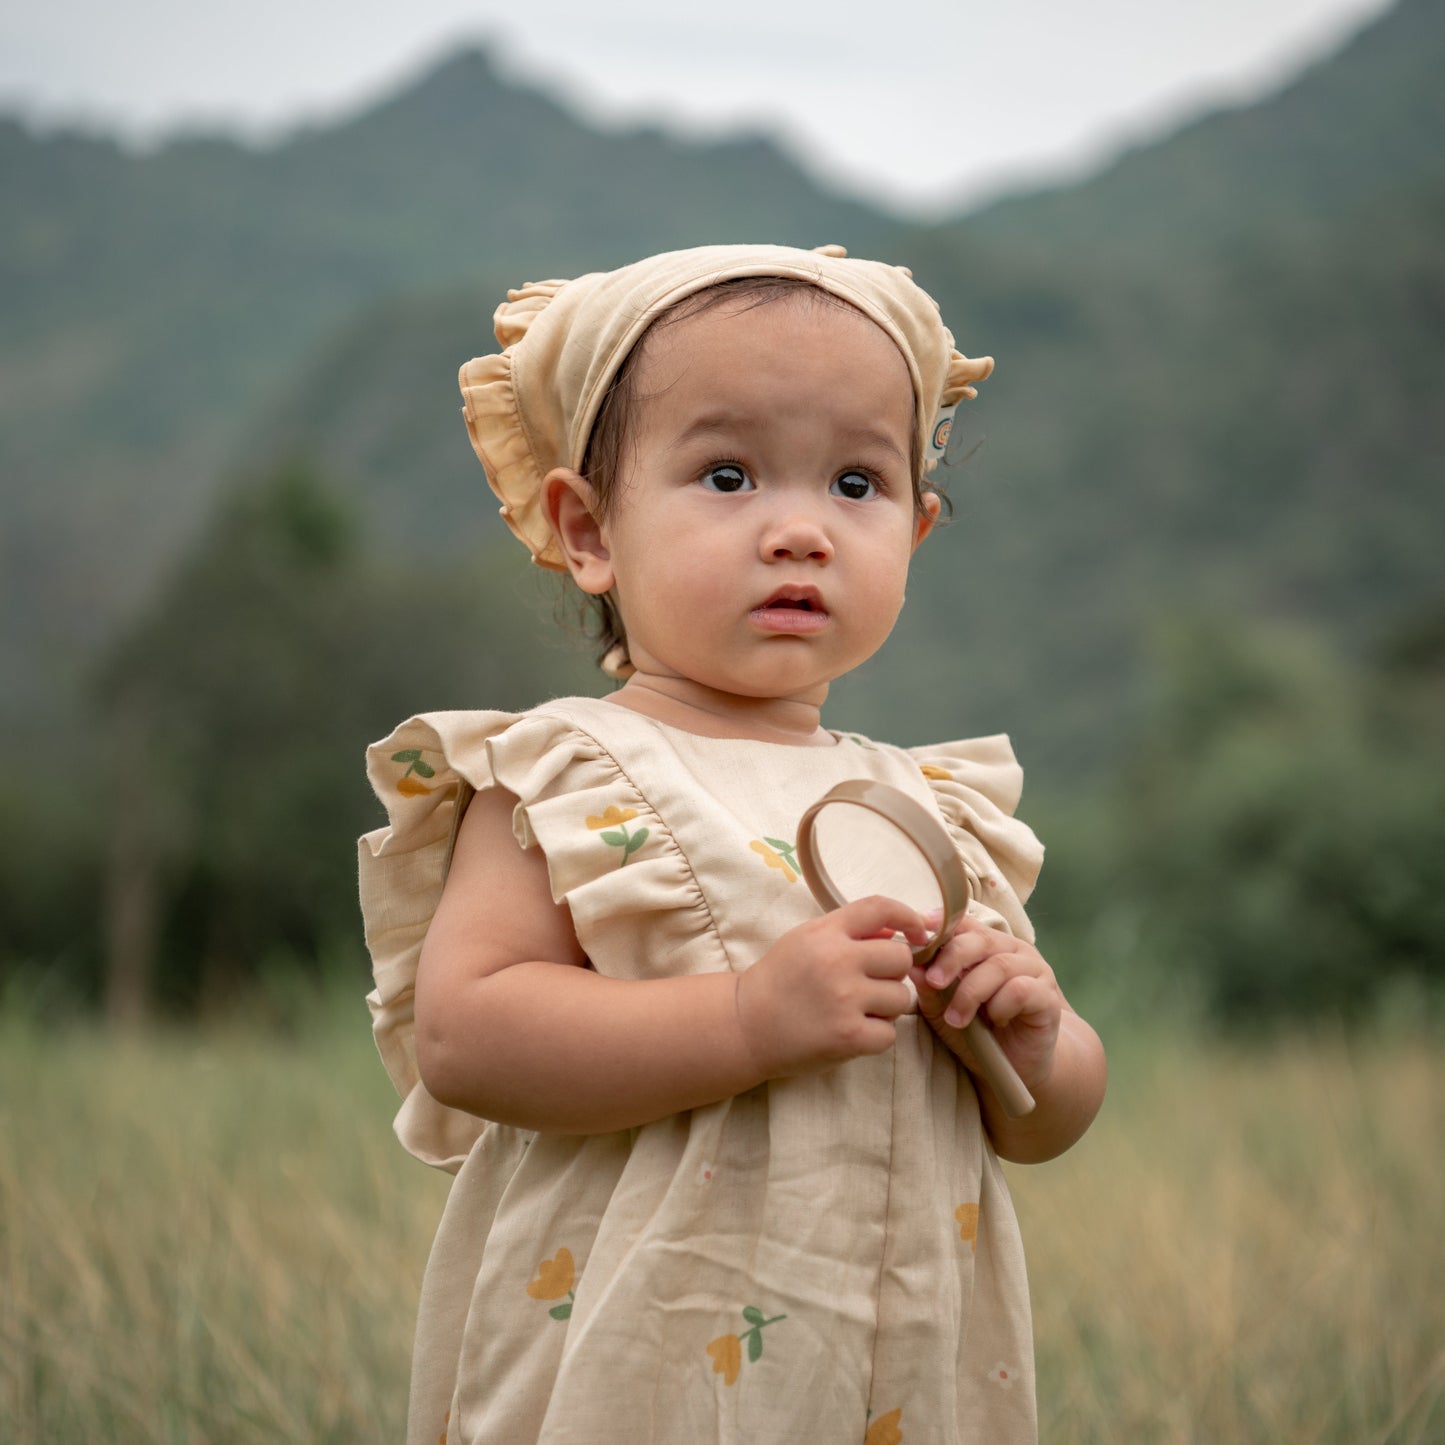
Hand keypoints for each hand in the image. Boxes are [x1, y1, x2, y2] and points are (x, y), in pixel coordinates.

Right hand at [736, 896, 930, 1078]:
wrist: (745, 1025)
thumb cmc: (779, 981)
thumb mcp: (806, 941)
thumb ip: (849, 932)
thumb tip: (898, 930)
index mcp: (825, 932)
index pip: (879, 908)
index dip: (908, 916)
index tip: (919, 932)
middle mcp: (836, 960)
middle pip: (901, 957)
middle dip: (892, 973)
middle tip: (869, 985)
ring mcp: (844, 999)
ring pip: (901, 998)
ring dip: (885, 1008)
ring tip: (855, 1011)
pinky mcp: (848, 1036)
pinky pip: (890, 1034)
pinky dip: (875, 1037)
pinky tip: (851, 1032)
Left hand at [910, 917, 1063, 1093]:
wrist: (1018, 1067)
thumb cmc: (979, 1033)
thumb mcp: (945, 1011)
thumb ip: (931, 990)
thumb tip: (913, 967)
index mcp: (987, 946)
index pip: (965, 924)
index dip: (942, 925)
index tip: (920, 934)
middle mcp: (1013, 951)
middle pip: (981, 940)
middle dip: (952, 959)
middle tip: (934, 982)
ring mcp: (1034, 971)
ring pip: (999, 966)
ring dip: (971, 993)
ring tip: (957, 1020)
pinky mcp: (1048, 997)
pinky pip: (1021, 990)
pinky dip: (1000, 1006)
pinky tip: (995, 1022)